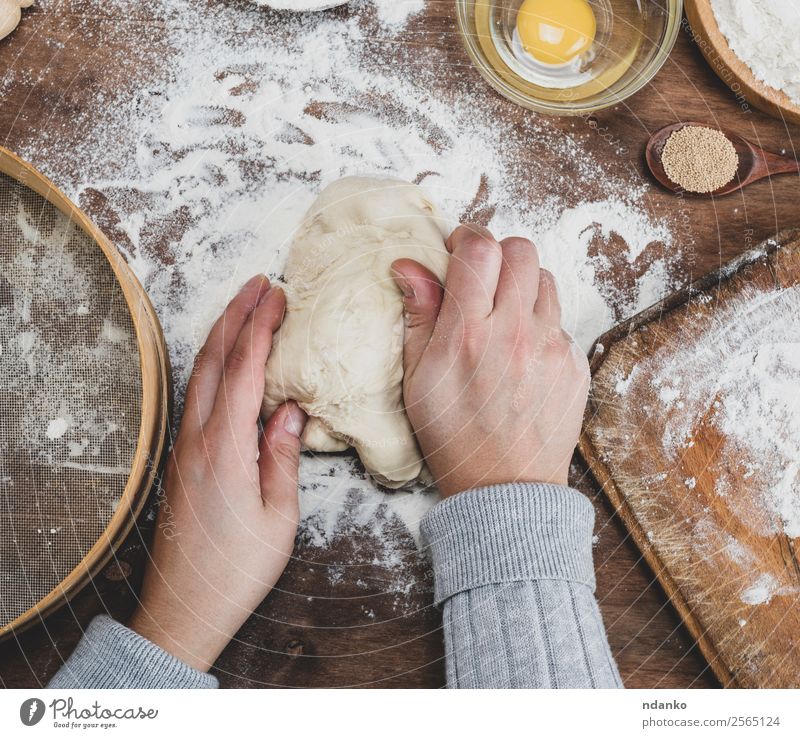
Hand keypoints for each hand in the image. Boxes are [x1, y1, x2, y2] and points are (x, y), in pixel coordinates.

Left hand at [129, 275, 306, 670]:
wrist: (185, 606)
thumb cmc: (236, 568)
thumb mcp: (277, 516)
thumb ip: (282, 457)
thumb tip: (288, 410)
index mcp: (225, 449)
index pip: (245, 371)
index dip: (260, 328)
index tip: (277, 295)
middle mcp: (198, 439)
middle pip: (214, 360)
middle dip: (236, 315)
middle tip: (259, 282)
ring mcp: (185, 446)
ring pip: (201, 374)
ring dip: (222, 335)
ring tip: (244, 307)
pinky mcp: (183, 457)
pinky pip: (197, 394)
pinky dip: (214, 363)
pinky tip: (228, 360)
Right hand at [391, 225, 588, 497]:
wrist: (505, 488)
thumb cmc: (452, 436)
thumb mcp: (418, 380)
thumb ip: (419, 317)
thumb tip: (410, 267)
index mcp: (468, 335)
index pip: (479, 251)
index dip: (467, 239)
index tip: (458, 251)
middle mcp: (516, 334)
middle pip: (520, 251)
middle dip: (498, 255)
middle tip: (483, 278)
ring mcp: (552, 349)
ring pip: (546, 281)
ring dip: (523, 286)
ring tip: (504, 315)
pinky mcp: (574, 365)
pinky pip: (561, 321)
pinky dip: (541, 323)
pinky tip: (523, 351)